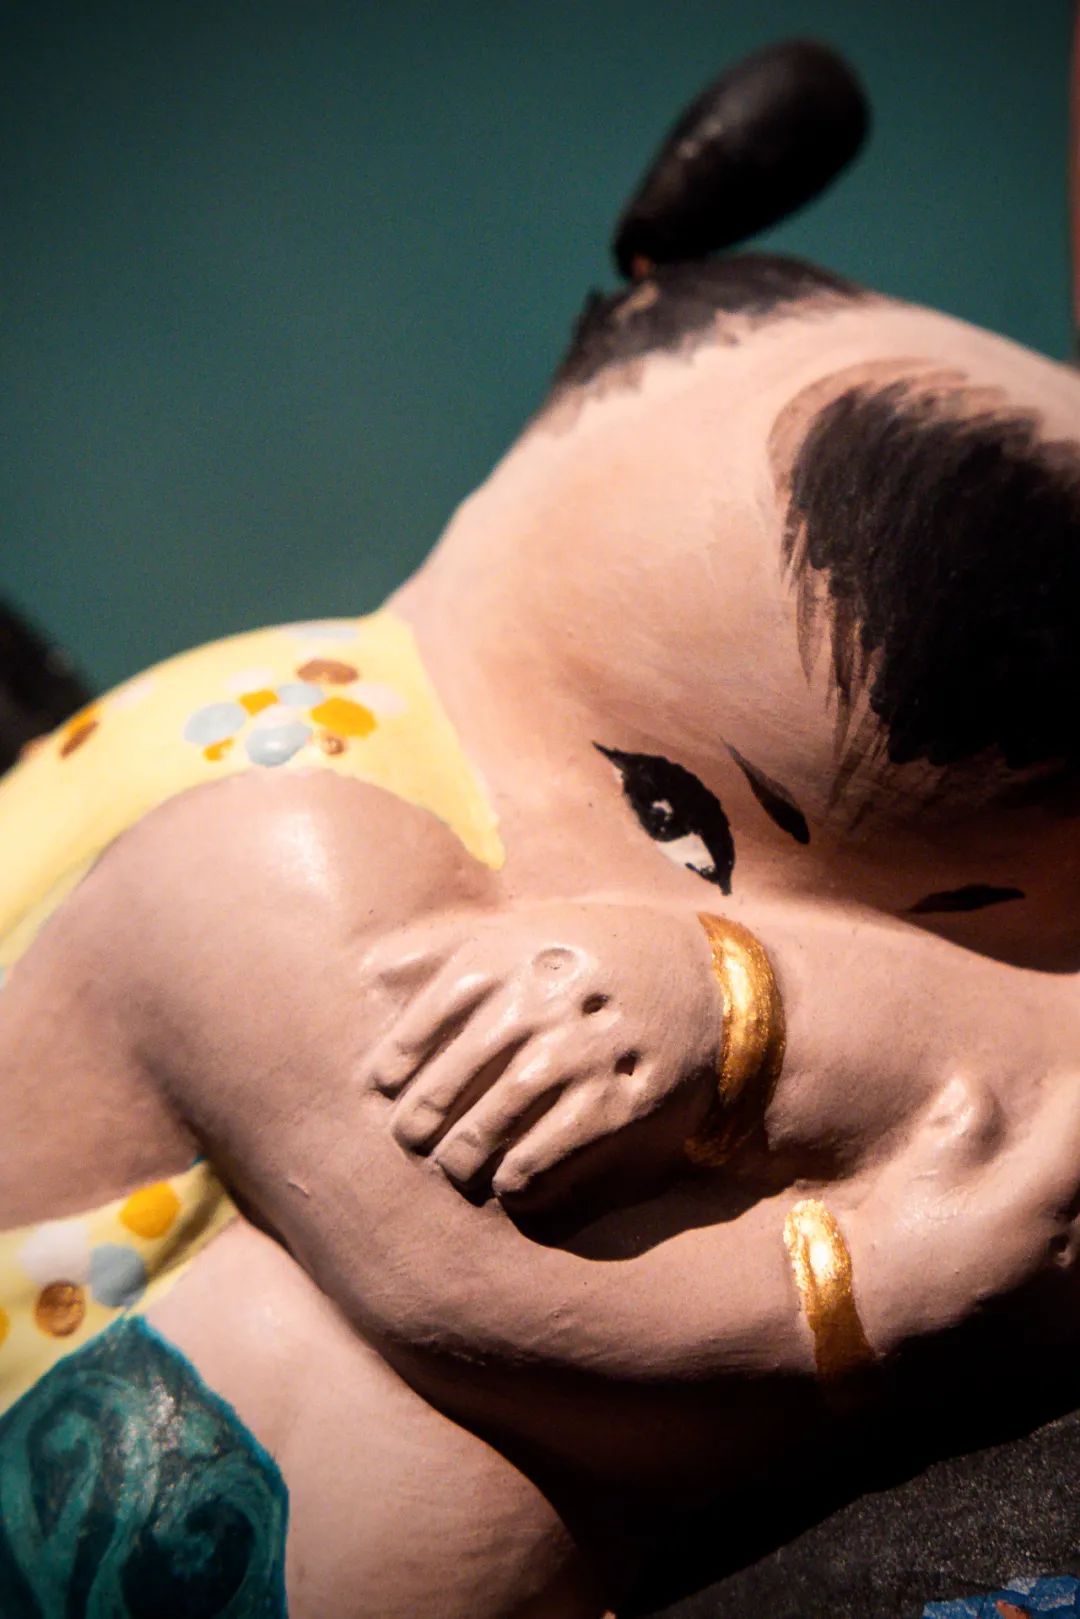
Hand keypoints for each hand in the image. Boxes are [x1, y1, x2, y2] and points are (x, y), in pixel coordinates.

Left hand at [359, 902, 721, 1205]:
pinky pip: (552, 1149)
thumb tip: (376, 968)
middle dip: (424, 1113)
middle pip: (460, 1069)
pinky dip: (521, 1174)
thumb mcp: (534, 927)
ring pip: (499, 1116)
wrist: (710, 984)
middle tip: (408, 1138)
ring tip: (452, 1166)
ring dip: (465, 1151)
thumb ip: (458, 945)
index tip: (384, 1084)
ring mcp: (586, 1050)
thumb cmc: (599, 955)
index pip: (436, 1008)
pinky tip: (508, 1181)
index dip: (402, 1053)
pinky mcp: (623, 1099)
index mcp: (521, 950)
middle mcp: (549, 998)